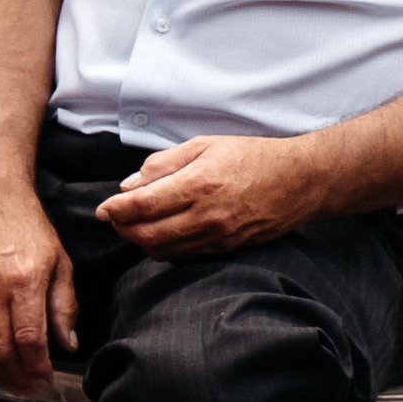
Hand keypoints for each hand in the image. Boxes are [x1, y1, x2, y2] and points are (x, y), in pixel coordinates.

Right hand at [0, 192, 77, 393]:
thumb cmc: (27, 226)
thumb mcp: (60, 262)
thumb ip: (64, 305)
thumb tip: (66, 343)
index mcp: (24, 281)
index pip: (29, 341)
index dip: (37, 369)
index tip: (46, 379)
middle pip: (1, 352)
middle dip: (17, 379)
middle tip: (30, 388)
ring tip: (11, 382)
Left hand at [94, 134, 321, 259]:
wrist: (299, 181)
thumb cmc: (251, 157)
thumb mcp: (203, 145)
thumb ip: (161, 164)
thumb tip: (128, 186)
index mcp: (198, 185)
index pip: (142, 206)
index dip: (115, 210)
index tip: (102, 209)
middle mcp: (207, 216)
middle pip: (147, 235)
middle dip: (123, 229)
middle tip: (114, 217)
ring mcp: (218, 236)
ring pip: (163, 250)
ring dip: (141, 241)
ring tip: (134, 224)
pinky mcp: (227, 249)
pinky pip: (184, 256)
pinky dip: (164, 248)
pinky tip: (160, 233)